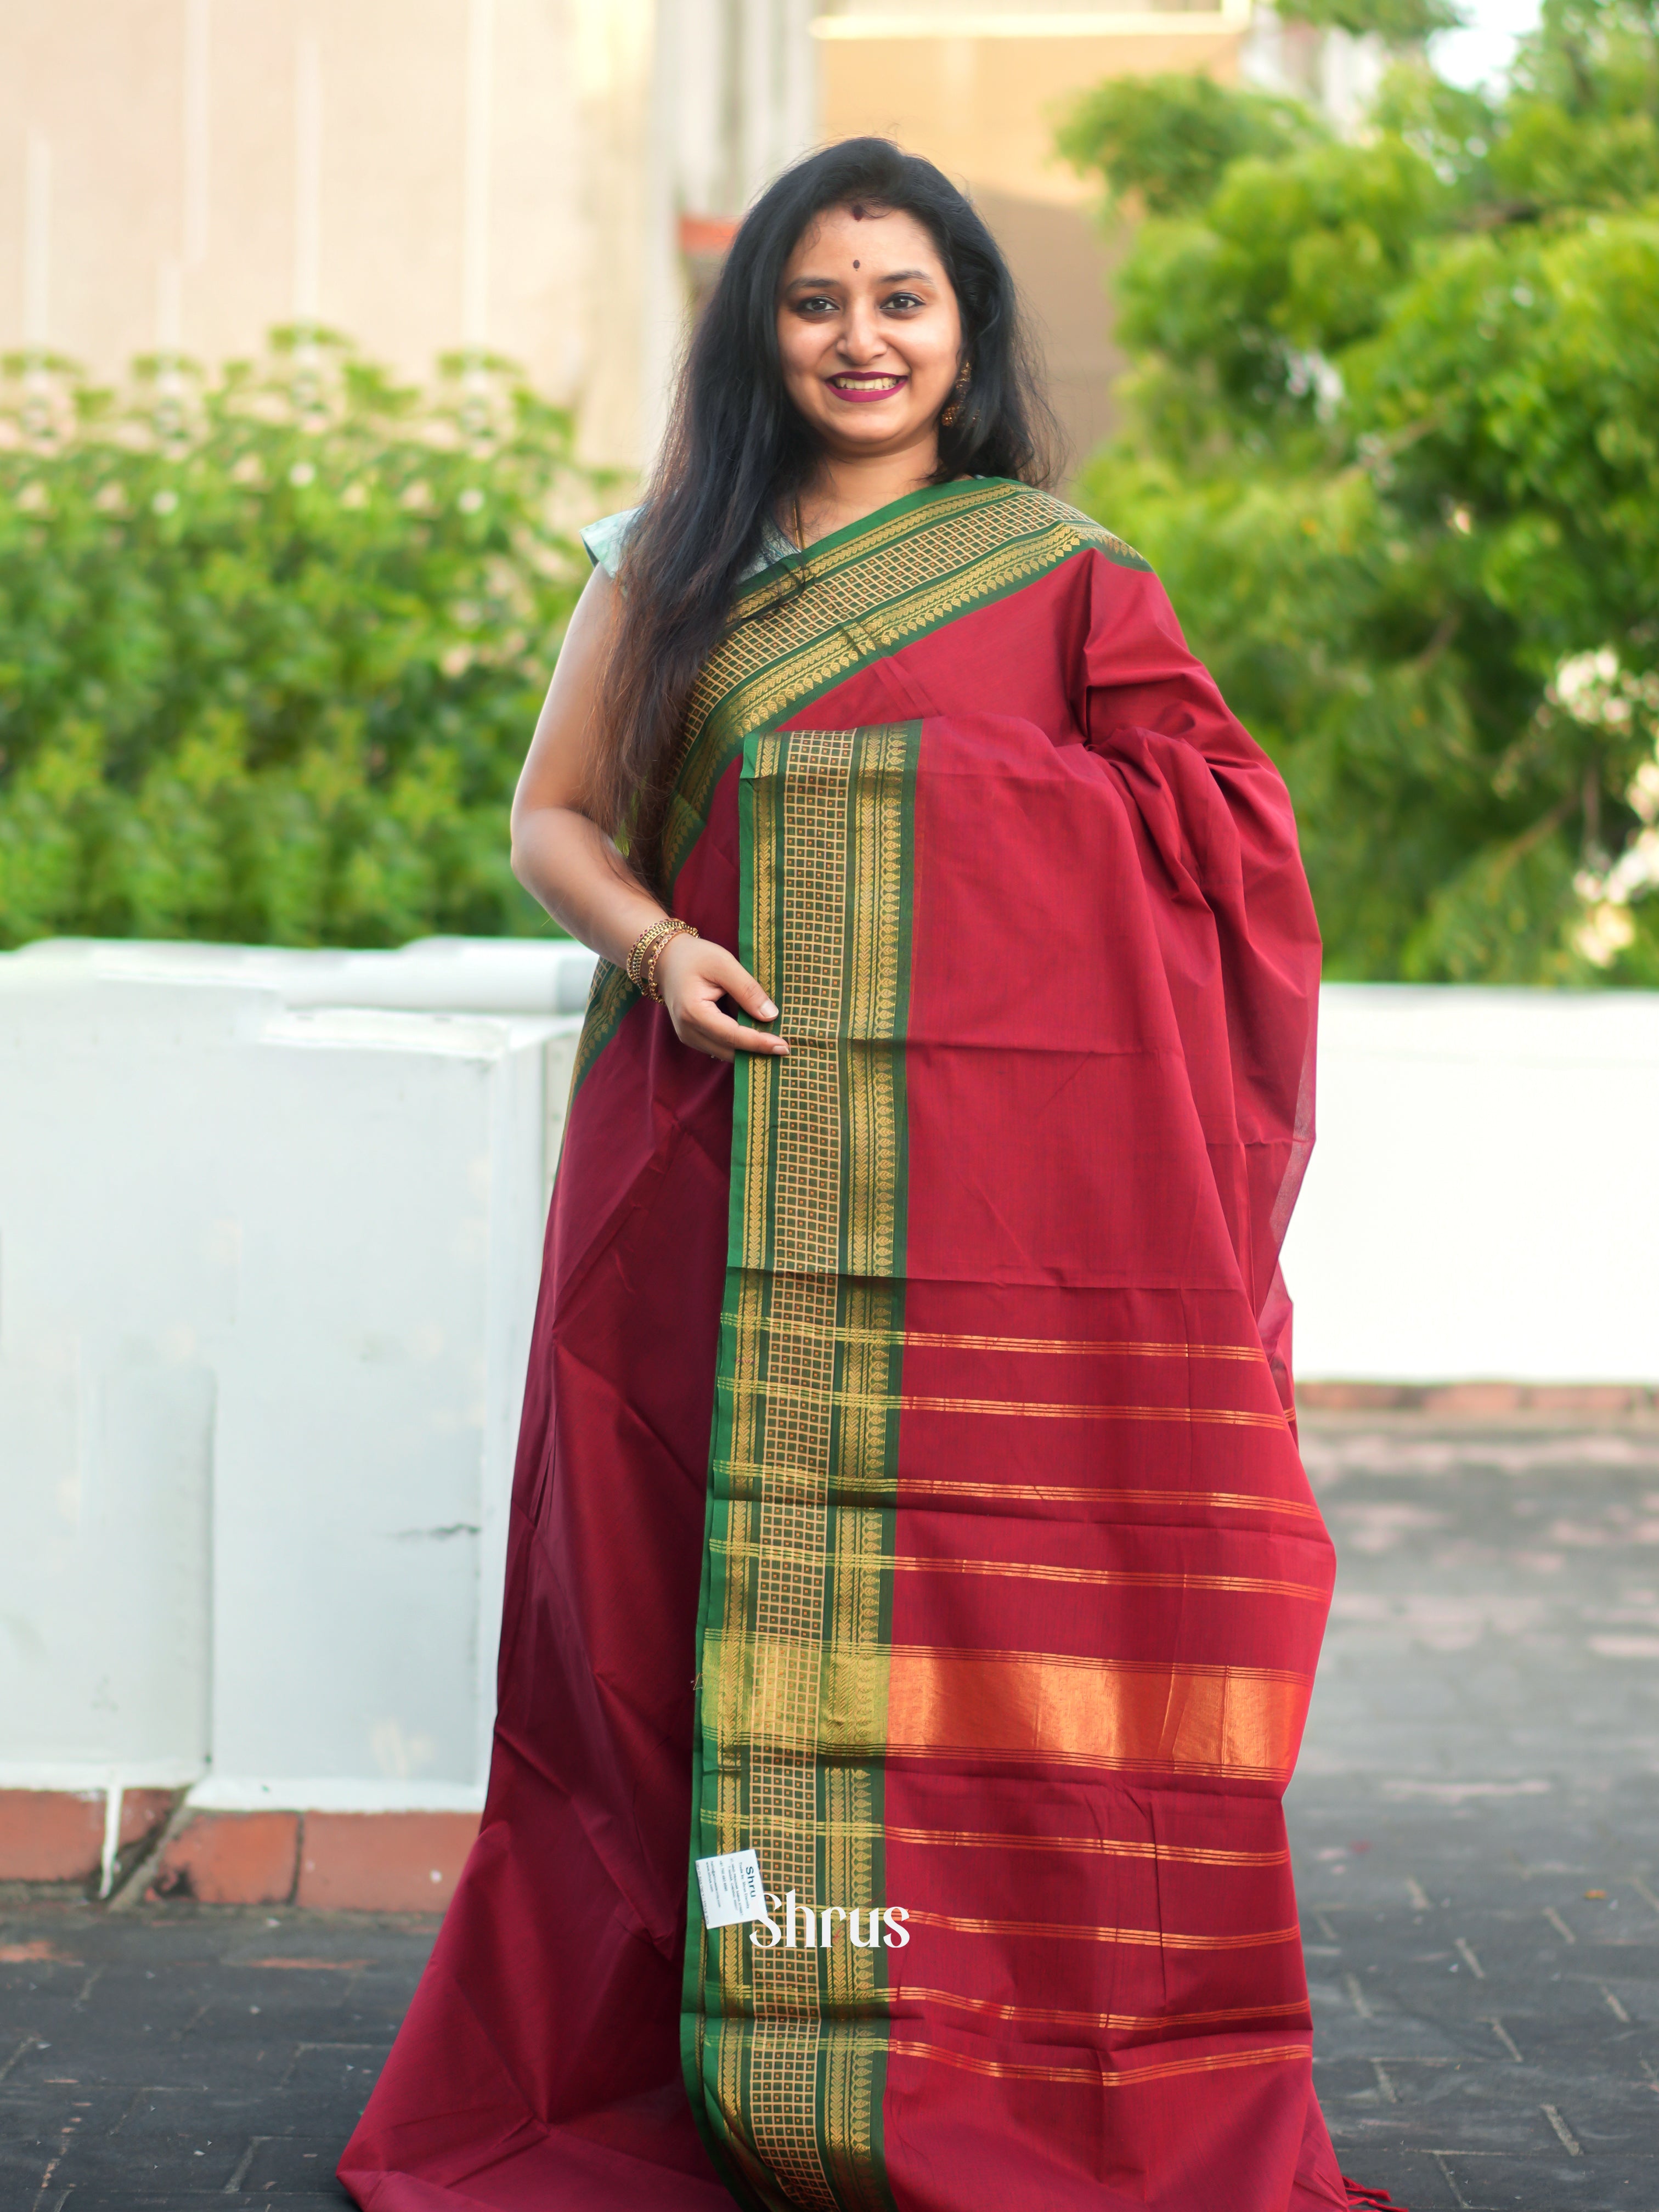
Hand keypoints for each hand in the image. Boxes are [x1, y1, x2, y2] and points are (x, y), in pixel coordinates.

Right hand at [656, 933, 787, 1062]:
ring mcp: (688, 1037)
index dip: (759, 1043)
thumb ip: (747, 989)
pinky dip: (739, 1044)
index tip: (784, 1047)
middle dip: (758, 1052)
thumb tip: (771, 1016)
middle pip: (730, 1051)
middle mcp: (688, 1031)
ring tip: (775, 1041)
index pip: (732, 1035)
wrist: (667, 959)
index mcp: (694, 1012)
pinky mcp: (693, 1036)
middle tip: (786, 1049)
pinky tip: (757, 1035)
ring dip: (749, 1050)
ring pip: (726, 1052)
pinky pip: (720, 1046)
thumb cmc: (695, 957)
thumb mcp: (724, 964)